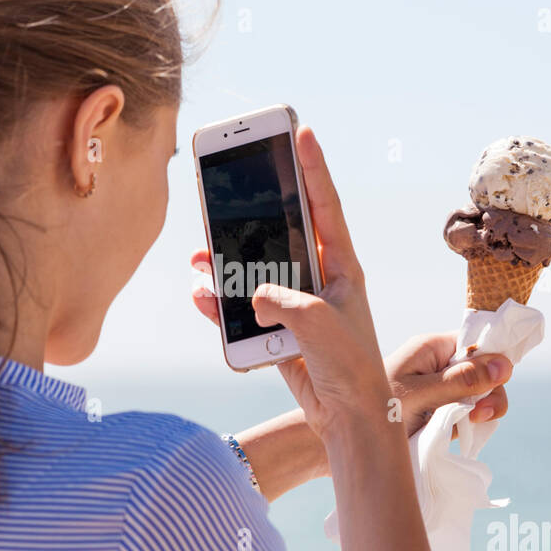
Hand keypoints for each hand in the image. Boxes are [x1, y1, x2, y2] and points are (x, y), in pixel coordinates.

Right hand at [190, 128, 390, 440]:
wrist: (347, 419)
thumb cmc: (350, 369)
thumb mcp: (318, 326)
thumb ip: (284, 301)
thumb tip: (253, 294)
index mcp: (342, 268)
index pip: (325, 206)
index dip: (313, 168)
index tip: (302, 131)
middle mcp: (320, 281)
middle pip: (281, 233)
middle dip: (252, 214)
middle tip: (229, 187)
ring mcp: (297, 305)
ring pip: (255, 271)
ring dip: (227, 264)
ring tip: (201, 256)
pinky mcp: (278, 331)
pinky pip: (243, 309)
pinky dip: (222, 304)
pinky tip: (203, 298)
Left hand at [385, 334, 511, 433]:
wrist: (349, 442)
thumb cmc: (374, 412)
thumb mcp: (419, 395)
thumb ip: (460, 382)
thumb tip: (505, 364)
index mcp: (430, 349)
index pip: (476, 343)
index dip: (492, 363)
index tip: (494, 386)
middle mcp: (436, 365)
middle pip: (483, 372)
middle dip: (489, 393)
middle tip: (480, 416)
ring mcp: (438, 389)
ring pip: (478, 395)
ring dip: (479, 412)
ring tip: (467, 427)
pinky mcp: (438, 412)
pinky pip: (466, 414)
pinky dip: (468, 426)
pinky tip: (459, 435)